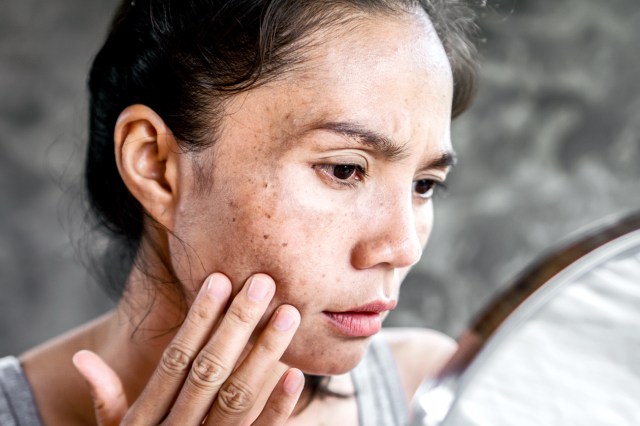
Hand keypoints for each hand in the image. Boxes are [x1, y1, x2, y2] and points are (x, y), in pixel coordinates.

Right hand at [72, 273, 303, 424]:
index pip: (176, 360)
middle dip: (237, 324)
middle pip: (210, 370)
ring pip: (238, 396)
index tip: (219, 280)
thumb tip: (82, 358)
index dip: (199, 320)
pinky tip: (295, 374)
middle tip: (262, 283)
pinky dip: (278, 407)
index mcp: (147, 419)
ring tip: (288, 314)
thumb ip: (107, 400)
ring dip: (264, 354)